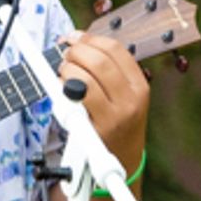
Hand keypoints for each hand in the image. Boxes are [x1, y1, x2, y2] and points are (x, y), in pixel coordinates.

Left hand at [57, 31, 149, 170]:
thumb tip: (75, 42)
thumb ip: (105, 71)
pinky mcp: (99, 128)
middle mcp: (132, 98)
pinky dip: (63, 88)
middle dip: (75, 51)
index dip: (89, 38)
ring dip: (67, 69)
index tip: (73, 38)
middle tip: (65, 56)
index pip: (114, 49)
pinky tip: (62, 90)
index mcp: (139, 84)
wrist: (124, 162)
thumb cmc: (117, 124)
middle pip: (99, 59)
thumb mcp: (123, 95)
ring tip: (63, 73)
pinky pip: (77, 99)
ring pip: (86, 77)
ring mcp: (117, 114)